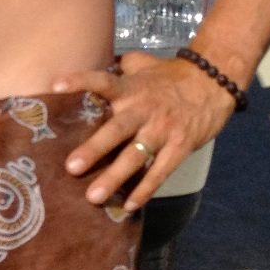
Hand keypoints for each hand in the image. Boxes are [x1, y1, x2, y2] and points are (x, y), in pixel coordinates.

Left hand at [53, 50, 237, 210]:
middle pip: (116, 130)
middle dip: (94, 149)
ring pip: (136, 157)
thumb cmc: (171, 75)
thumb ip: (120, 66)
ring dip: (115, 178)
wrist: (213, 83)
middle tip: (71, 168)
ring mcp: (162, 130)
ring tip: (93, 196)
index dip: (80, 81)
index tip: (55, 85)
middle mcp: (143, 109)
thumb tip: (97, 63)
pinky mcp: (179, 147)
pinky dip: (145, 190)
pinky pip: (160, 172)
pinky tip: (129, 206)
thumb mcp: (144, 63)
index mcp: (131, 87)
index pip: (102, 81)